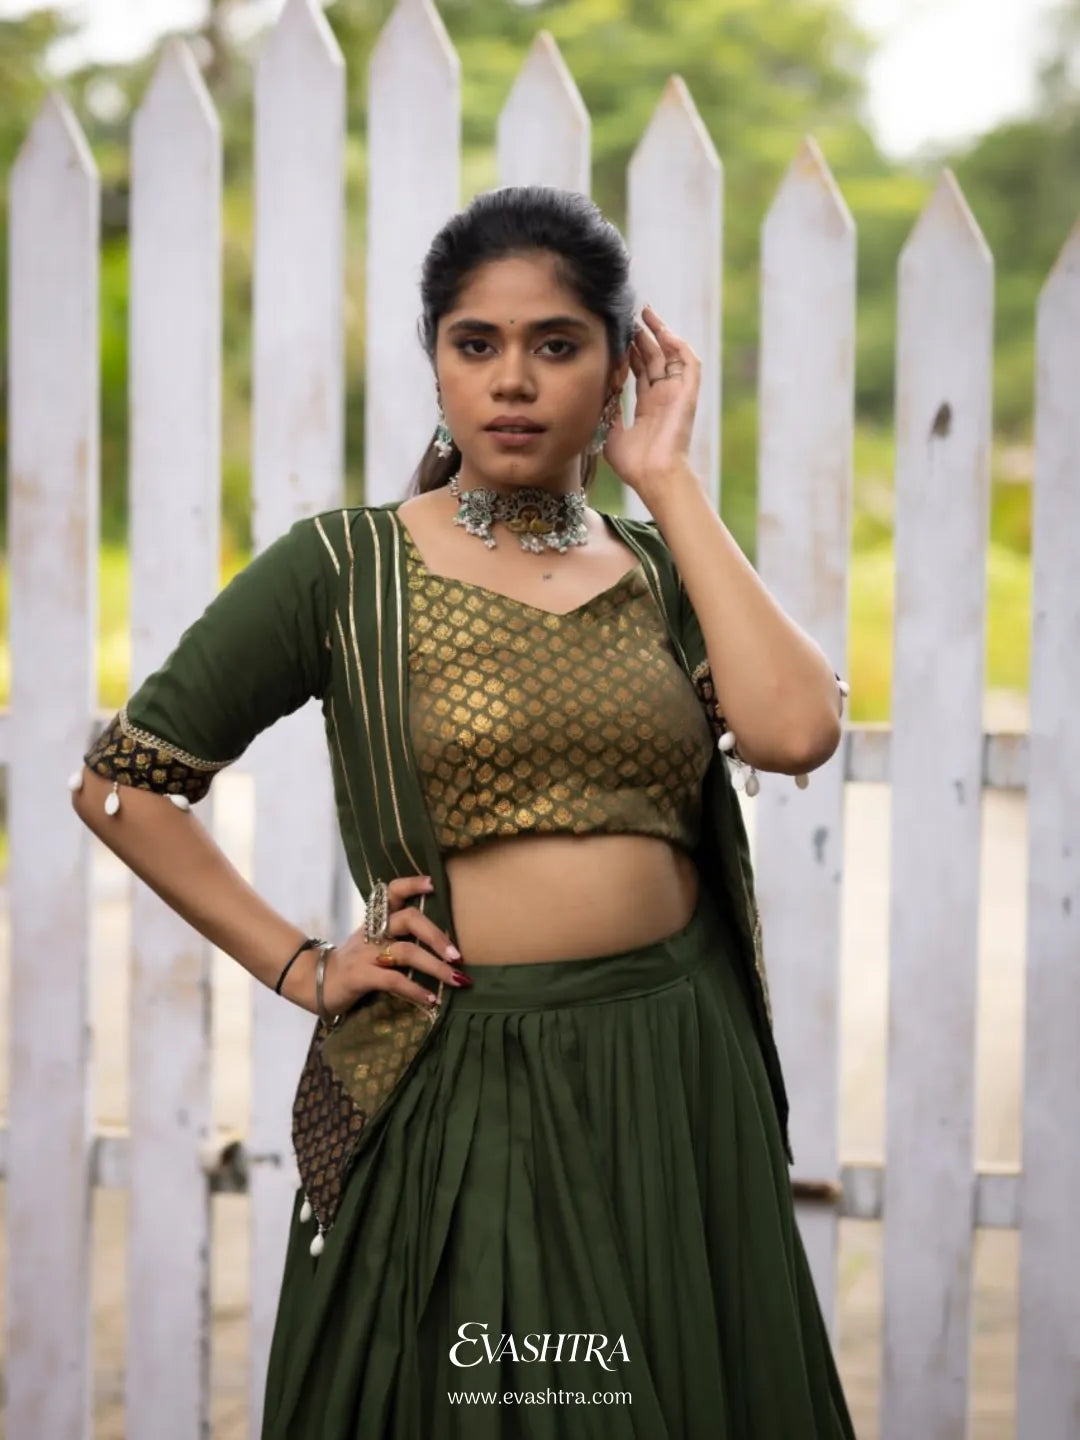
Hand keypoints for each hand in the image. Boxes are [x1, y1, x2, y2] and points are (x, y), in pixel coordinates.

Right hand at [286, 874, 470, 1015]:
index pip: (393, 892)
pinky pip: (393, 980)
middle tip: (458, 955)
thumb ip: (397, 937)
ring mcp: (365, 953)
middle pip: (408, 919)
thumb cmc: (353, 964)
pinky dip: (415, 990)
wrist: (314, 984)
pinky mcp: (360, 976)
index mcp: (376, 921)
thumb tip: (442, 944)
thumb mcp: (372, 943)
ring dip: (436, 967)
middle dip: (437, 935)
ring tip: (457, 979)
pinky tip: (431, 999)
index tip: (433, 884)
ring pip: (406, 952)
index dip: (412, 884)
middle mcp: (373, 932)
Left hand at [601, 303, 700, 500]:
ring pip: (672, 355)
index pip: (641, 372)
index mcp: (649, 407)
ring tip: (646, 314)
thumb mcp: (612, 433)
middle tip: (630, 316)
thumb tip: (599, 391)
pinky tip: (663, 331)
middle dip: (643, 336)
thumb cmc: (634, 465)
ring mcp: (676, 395)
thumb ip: (608, 411)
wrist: (654, 477)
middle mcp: (664, 398)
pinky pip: (689, 363)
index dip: (631, 352)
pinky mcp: (687, 395)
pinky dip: (679, 346)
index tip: (618, 335)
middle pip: (655, 359)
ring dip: (661, 333)